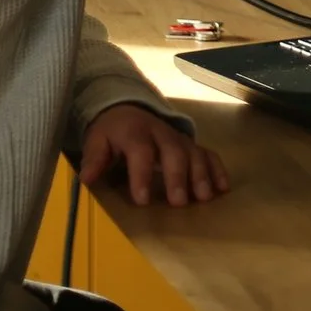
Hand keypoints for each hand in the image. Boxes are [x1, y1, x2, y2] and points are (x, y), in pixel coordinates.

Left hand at [80, 103, 228, 206]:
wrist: (127, 108)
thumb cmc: (111, 132)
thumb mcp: (97, 140)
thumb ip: (94, 158)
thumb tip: (87, 178)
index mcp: (135, 132)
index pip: (141, 151)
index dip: (142, 174)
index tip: (142, 199)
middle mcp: (161, 133)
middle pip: (173, 152)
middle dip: (178, 177)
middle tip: (179, 202)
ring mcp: (178, 138)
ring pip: (194, 152)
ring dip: (201, 175)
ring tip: (204, 197)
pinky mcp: (190, 143)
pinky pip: (207, 153)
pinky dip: (217, 169)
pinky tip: (223, 188)